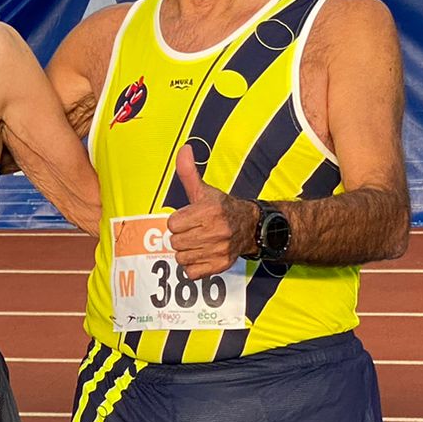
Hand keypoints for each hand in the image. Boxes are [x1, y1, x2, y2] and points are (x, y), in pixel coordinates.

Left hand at [165, 144, 256, 278]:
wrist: (251, 227)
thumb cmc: (222, 208)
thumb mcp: (204, 190)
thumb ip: (188, 172)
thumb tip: (184, 149)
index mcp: (209, 211)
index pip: (172, 224)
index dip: (178, 221)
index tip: (189, 219)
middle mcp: (215, 231)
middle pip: (175, 242)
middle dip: (181, 237)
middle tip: (194, 231)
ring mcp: (218, 250)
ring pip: (181, 258)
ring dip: (186, 252)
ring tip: (199, 242)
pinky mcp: (220, 266)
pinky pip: (191, 272)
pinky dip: (193, 266)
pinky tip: (203, 254)